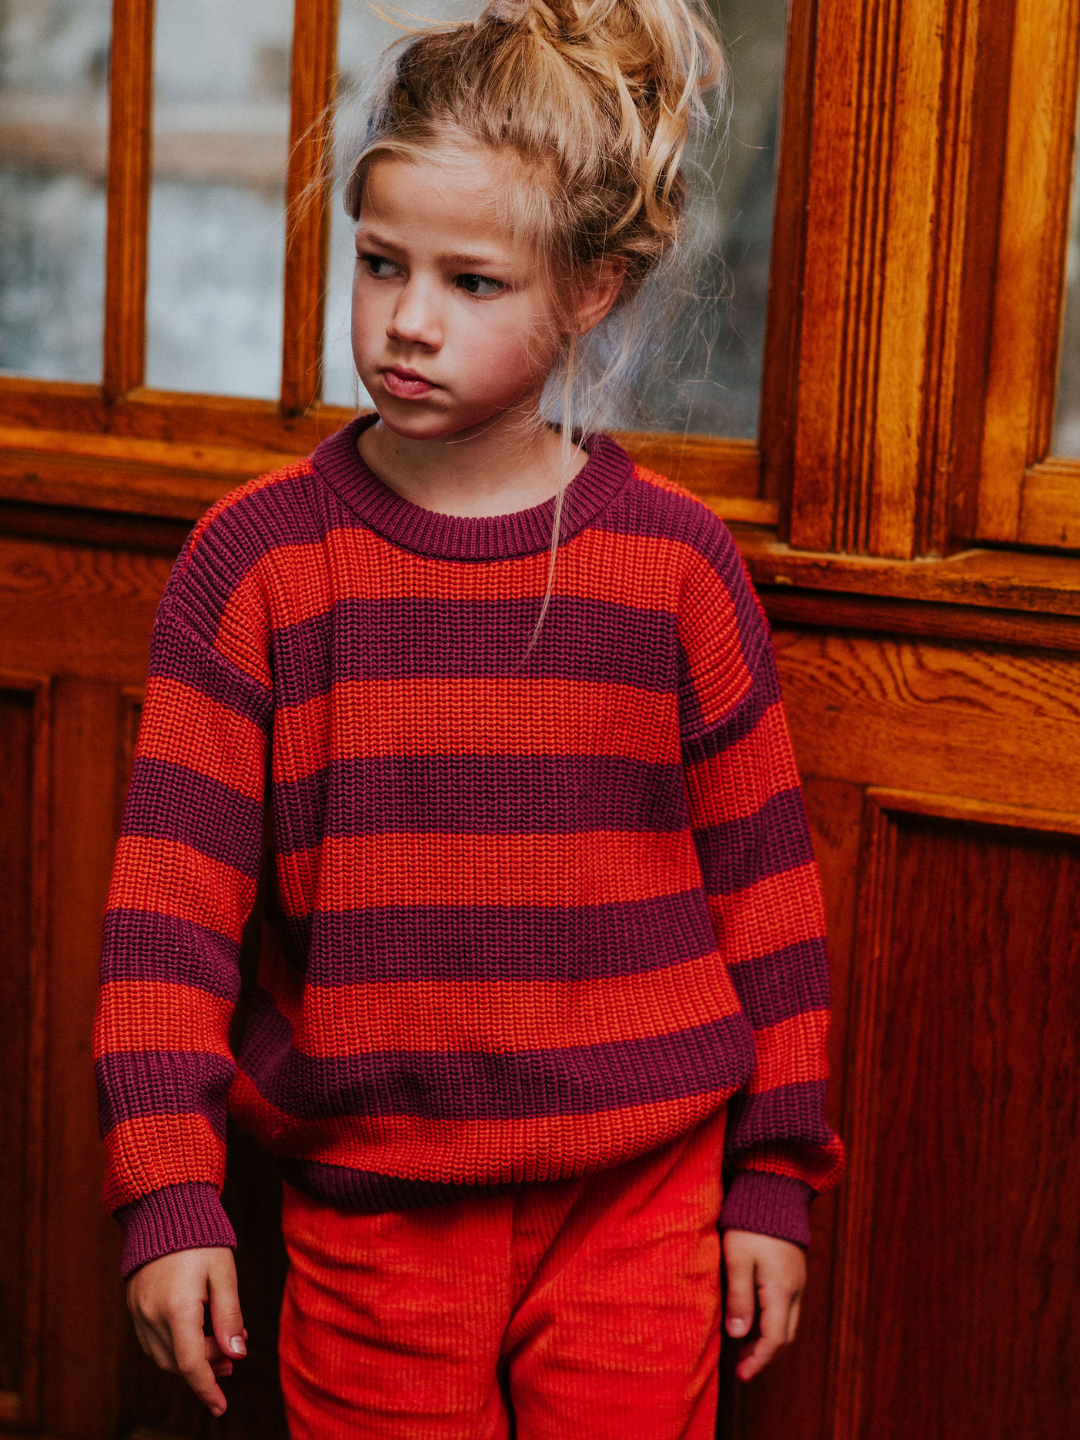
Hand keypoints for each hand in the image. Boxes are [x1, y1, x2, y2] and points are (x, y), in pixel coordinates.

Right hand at [126, 1246, 245, 1416]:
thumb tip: (238, 1354)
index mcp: (176, 1307)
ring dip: (190, 1358)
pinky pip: (152, 1339)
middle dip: (206, 1367)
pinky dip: (174, 1345)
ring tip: (220, 1344)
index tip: (221, 1408)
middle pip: (177, 1362)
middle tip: (233, 1356)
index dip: (206, 1388)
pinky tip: (196, 1331)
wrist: (164, 1207)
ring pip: (162, 1355)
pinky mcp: (133, 1303)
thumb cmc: (201, 1238)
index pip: (191, 1363)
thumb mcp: (224, 1274)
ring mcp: (138, 1310)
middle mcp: (151, 1314)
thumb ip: (230, 1315)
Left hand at [722, 1229, 805, 1380]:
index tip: (743, 1376)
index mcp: (782, 1290)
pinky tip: (753, 1318)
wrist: (774, 1191)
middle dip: (764, 1354)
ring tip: (743, 1346)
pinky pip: (786, 1307)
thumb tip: (738, 1335)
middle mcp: (795, 1289)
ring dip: (768, 1338)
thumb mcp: (737, 1259)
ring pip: (787, 1322)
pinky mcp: (793, 1272)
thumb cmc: (750, 1224)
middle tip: (741, 1366)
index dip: (759, 1360)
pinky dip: (771, 1321)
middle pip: (784, 1335)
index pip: (774, 1338)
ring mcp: (797, 1280)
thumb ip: (739, 1297)